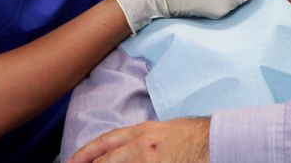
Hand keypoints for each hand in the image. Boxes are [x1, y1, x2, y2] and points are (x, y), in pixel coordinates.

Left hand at [68, 119, 209, 162]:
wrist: (218, 141)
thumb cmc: (194, 136)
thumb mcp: (162, 130)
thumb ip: (140, 139)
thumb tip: (122, 151)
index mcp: (143, 131)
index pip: (106, 142)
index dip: (86, 152)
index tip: (72, 161)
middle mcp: (143, 146)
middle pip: (107, 160)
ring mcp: (152, 162)